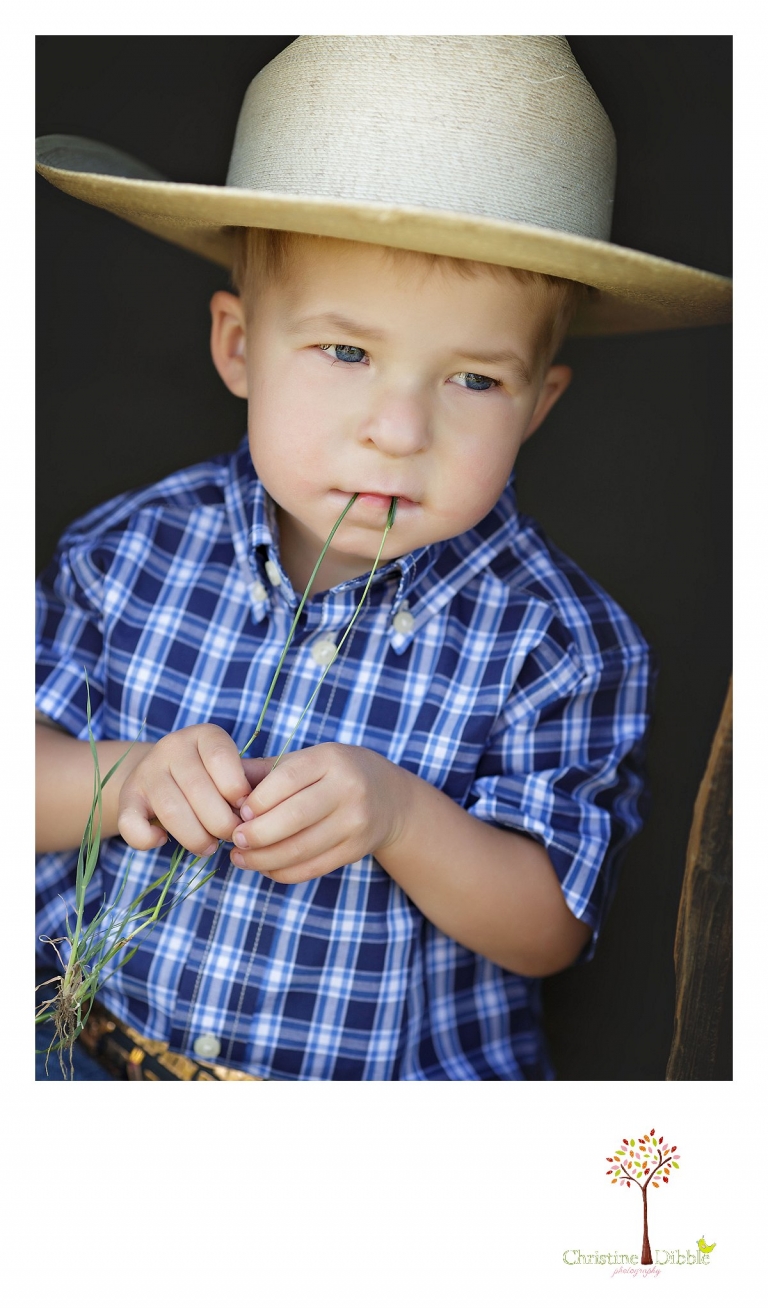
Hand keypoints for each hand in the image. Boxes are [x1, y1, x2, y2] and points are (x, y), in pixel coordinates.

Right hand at [117, 724, 265, 855]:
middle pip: (198, 789)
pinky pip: (131, 823)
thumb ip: (247, 783)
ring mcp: (146, 771)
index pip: (220, 757)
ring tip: (209, 847)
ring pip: (170, 809)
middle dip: (221, 822)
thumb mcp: (232, 770)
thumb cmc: (210, 778)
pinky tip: (163, 840)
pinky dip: (148, 839)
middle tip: (232, 836)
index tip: (246, 809)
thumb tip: (261, 810)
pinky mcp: (127, 798)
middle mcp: (171, 746)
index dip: (237, 789)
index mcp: (203, 735)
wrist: (161, 775)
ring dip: (195, 837)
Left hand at [229, 743, 407, 882]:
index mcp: (331, 759)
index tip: (238, 812)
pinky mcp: (356, 850)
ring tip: (240, 858)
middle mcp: (348, 788)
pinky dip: (282, 871)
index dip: (258, 800)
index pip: (288, 780)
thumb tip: (218, 785)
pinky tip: (264, 866)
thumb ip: (264, 771)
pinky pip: (312, 867)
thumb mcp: (306, 761)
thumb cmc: (332, 774)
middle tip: (234, 840)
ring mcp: (355, 822)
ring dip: (263, 859)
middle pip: (294, 817)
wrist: (388, 798)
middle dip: (257, 834)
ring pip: (301, 848)